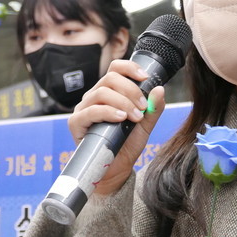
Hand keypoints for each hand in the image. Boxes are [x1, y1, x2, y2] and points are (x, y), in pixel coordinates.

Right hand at [69, 60, 165, 195]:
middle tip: (143, 108)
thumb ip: (154, 108)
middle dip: (131, 90)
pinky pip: (90, 111)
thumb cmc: (127, 144)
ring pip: (101, 93)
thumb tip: (160, 89)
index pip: (115, 68)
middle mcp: (94, 97)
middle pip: (110, 78)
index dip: (130, 68)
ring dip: (123, 102)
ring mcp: (84, 109)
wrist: (117, 169)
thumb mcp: (145, 125)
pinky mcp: (76, 123)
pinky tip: (121, 118)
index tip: (146, 78)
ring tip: (135, 117)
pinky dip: (108, 112)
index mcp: (110, 92)